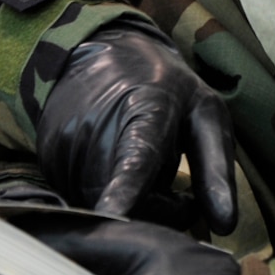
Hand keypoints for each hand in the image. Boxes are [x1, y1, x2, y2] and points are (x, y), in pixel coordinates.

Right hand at [35, 25, 237, 233]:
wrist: (100, 49)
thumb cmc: (164, 87)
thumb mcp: (204, 113)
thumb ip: (215, 168)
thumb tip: (227, 225)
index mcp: (144, 113)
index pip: (134, 160)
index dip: (124, 190)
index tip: (113, 211)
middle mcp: (96, 131)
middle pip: (126, 203)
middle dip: (158, 208)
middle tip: (173, 182)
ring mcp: (66, 146)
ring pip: (104, 208)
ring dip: (131, 204)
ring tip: (142, 166)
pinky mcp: (47, 161)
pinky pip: (83, 201)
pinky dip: (105, 196)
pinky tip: (113, 166)